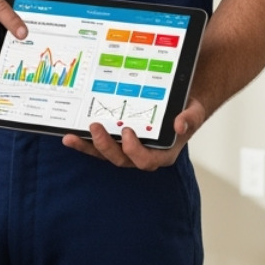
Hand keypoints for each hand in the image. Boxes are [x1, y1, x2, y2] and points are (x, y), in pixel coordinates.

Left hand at [62, 97, 207, 170]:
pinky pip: (98, 146)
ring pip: (106, 154)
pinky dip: (83, 143)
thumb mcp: (194, 112)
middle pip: (121, 159)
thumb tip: (180, 124)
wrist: (178, 104)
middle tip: (96, 126)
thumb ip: (190, 118)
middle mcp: (141, 155)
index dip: (135, 150)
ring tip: (73, 136)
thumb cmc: (186, 111)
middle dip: (106, 146)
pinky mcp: (115, 141)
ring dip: (89, 146)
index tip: (128, 132)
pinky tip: (70, 137)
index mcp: (162, 153)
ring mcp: (126, 149)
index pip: (146, 160)